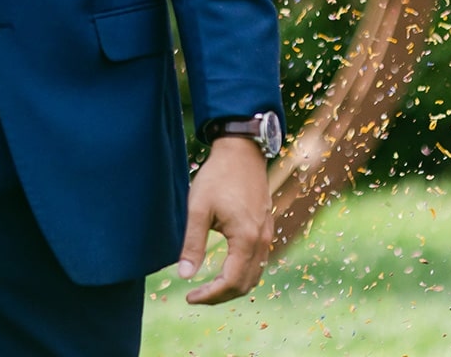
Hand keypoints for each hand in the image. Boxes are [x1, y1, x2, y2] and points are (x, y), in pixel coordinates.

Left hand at [179, 136, 273, 304]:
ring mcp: (267, 235)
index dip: (210, 295)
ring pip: (254, 276)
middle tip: (195, 296)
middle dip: (220, 296)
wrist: (242, 152)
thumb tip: (183, 276)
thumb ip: (192, 244)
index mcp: (246, 238)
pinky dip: (241, 274)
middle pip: (245, 284)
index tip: (189, 297)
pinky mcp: (265, 229)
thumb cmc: (217, 177)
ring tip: (207, 287)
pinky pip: (257, 262)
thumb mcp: (198, 208)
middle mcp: (262, 241)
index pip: (231, 282)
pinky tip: (223, 271)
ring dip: (231, 287)